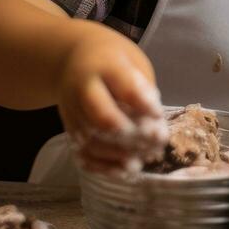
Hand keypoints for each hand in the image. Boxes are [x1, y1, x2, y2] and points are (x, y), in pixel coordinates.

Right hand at [56, 26, 166, 172]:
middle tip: (156, 142)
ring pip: (91, 139)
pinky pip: (81, 151)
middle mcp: (82, 88)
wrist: (73, 58)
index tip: (159, 115)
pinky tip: (124, 170)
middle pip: (102, 117)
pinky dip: (102, 165)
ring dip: (120, 154)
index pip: (125, 89)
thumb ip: (142, 90)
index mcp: (104, 66)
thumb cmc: (114, 60)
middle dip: (131, 135)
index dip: (145, 106)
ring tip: (144, 158)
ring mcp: (71, 110)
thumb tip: (154, 124)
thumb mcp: (133, 62)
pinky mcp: (68, 127)